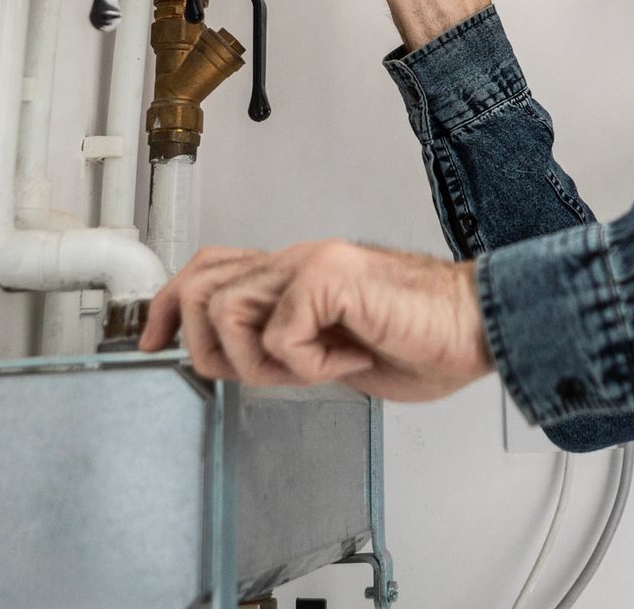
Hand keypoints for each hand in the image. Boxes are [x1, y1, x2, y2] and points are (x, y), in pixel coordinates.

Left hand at [138, 240, 495, 401]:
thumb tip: (247, 367)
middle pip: (200, 284)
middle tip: (260, 374)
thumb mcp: (338, 348)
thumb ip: (293, 344)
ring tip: (314, 369)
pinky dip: (308, 365)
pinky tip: (349, 360)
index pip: (211, 267)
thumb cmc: (427, 338)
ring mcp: (312, 262)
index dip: (169, 304)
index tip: (152, 342)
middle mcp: (299, 258)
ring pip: (226, 310)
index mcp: (299, 271)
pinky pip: (278, 334)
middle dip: (208, 348)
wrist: (480, 325)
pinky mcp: (329, 277)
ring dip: (262, 362)